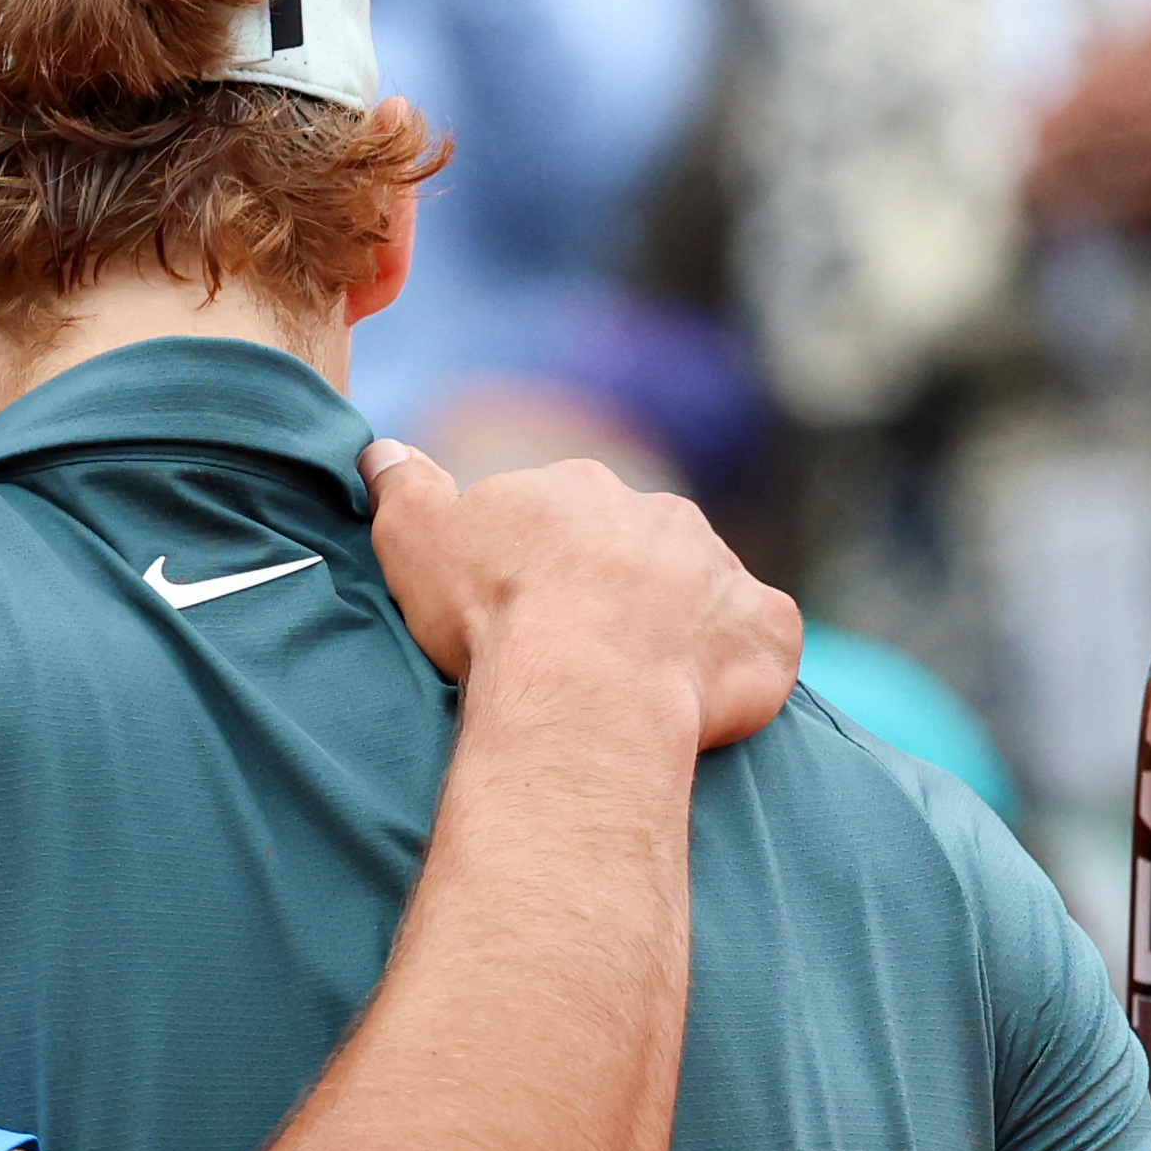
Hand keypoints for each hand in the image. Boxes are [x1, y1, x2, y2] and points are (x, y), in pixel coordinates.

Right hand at [361, 439, 798, 750]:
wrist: (586, 685)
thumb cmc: (495, 613)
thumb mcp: (414, 537)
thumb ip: (401, 486)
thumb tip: (382, 452)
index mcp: (580, 488)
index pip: (560, 517)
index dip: (539, 564)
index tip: (518, 610)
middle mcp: (661, 515)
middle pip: (638, 547)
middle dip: (615, 587)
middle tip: (577, 651)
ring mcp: (723, 571)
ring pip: (701, 590)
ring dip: (678, 623)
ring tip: (636, 682)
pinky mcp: (768, 630)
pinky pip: (761, 641)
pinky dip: (740, 663)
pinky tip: (702, 698)